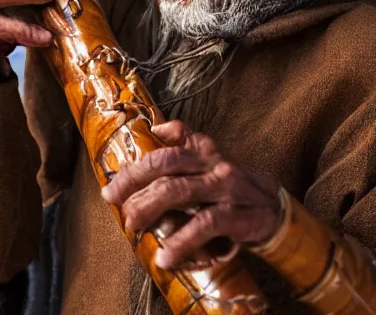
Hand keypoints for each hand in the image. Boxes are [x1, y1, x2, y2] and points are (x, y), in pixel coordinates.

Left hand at [102, 120, 280, 269]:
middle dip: (136, 185)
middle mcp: (213, 165)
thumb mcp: (210, 158)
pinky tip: (166, 256)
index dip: (135, 169)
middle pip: (168, 167)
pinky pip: (205, 225)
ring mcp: (226, 188)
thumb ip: (185, 139)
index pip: (163, 153)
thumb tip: (156, 128)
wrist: (273, 209)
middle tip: (117, 207)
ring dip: (152, 209)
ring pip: (182, 192)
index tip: (110, 188)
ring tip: (133, 225)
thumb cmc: (231, 186)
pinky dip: (182, 241)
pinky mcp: (238, 215)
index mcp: (203, 152)